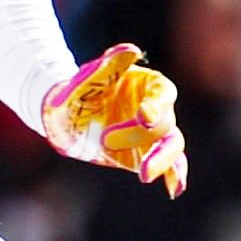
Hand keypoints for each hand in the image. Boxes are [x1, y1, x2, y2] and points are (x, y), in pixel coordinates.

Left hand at [40, 44, 187, 194]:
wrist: (65, 117)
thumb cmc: (77, 92)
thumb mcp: (88, 77)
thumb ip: (110, 66)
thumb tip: (132, 51)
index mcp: (147, 84)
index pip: (162, 93)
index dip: (158, 105)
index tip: (143, 117)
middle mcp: (156, 109)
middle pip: (165, 124)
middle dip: (140, 136)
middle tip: (107, 140)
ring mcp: (153, 134)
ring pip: (171, 146)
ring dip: (162, 160)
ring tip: (145, 174)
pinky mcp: (147, 155)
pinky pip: (168, 165)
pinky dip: (174, 175)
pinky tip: (175, 189)